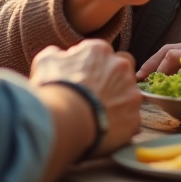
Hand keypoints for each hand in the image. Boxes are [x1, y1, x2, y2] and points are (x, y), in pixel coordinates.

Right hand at [30, 39, 141, 155]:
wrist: (66, 118)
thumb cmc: (55, 88)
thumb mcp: (46, 62)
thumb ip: (58, 55)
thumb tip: (60, 55)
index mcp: (100, 51)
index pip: (103, 53)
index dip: (93, 67)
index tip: (85, 79)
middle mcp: (121, 67)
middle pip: (122, 70)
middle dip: (113, 80)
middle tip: (96, 95)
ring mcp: (131, 92)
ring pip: (129, 96)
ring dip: (118, 103)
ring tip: (98, 115)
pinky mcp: (134, 118)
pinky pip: (130, 121)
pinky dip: (119, 126)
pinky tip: (103, 130)